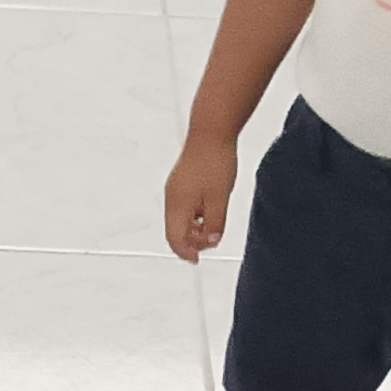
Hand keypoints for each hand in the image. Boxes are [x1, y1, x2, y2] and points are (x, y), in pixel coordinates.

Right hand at [164, 133, 239, 261]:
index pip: (175, 239)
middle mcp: (171, 198)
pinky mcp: (181, 181)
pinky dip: (194, 215)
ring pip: (179, 219)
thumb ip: (215, 224)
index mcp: (177, 205)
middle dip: (192, 240)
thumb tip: (212, 241)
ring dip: (194, 227)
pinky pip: (183, 206)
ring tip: (214, 224)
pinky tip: (209, 209)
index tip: (197, 259)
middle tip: (211, 240)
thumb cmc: (215, 160)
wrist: (212, 131)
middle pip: (175, 230)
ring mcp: (174, 189)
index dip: (186, 252)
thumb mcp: (220, 198)